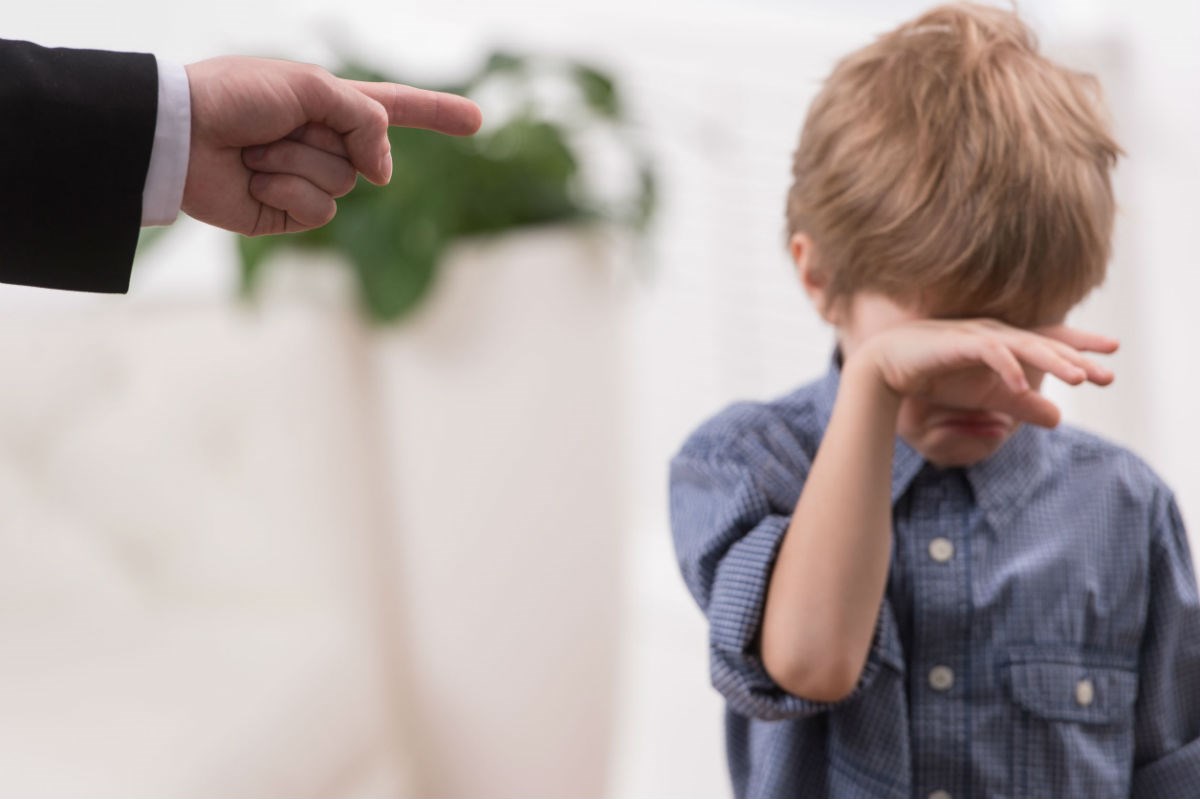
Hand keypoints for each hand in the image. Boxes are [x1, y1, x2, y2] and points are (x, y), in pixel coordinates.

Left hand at [181, 56, 481, 235]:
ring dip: (297, 163)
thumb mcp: (312, 87)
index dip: (438, 113)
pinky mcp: (288, 213)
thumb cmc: (235, 95)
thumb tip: (383, 173)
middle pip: (368, 155)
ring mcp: (308, 179)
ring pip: (343, 184)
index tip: (477, 120)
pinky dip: (287, 192)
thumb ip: (365, 120)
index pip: (396, 109)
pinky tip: (254, 179)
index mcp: (330, 104)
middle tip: (275, 124)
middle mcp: (324, 141)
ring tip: (256, 150)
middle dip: (324, 138)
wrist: (179, 134)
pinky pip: (318, 211)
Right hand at [853, 319, 1118, 427]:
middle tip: (1107, 376)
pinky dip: (1008, 367)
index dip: (1080, 344)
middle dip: (1078, 358)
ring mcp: (977, 335)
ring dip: (1052, 360)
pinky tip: (1022, 386)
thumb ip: (1021, 405)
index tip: (1112, 353)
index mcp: (1003, 342)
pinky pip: (990, 352)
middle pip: (1045, 342)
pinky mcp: (957, 343)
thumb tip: (1059, 418)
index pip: (1049, 339)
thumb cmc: (933, 378)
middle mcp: (995, 333)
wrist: (884, 367)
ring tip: (1078, 379)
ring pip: (1025, 344)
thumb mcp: (986, 397)